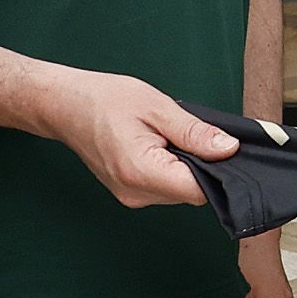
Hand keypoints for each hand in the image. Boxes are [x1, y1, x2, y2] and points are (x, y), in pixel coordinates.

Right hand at [38, 70, 238, 208]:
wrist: (66, 106)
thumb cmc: (105, 100)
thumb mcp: (157, 107)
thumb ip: (195, 132)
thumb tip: (229, 149)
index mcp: (141, 172)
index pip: (200, 190)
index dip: (222, 172)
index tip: (230, 151)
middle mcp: (136, 194)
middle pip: (193, 192)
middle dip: (205, 165)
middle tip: (201, 133)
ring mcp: (132, 197)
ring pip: (181, 190)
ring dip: (189, 166)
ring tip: (174, 135)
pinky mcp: (131, 193)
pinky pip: (166, 187)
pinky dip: (174, 169)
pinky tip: (164, 146)